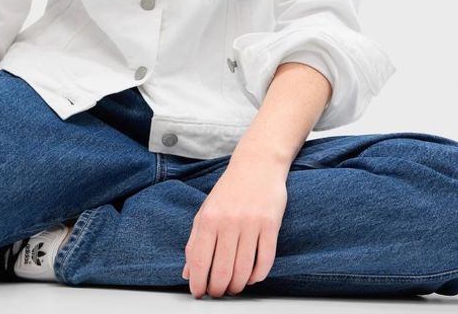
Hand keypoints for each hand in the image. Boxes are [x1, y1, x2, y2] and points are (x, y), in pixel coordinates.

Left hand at [182, 160, 287, 297]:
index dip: (198, 283)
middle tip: (218, 292)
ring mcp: (251, 223)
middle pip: (222, 270)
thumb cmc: (230, 189)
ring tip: (234, 287)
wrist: (257, 164)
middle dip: (218, 289)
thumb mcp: (206, 210)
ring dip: (237, 285)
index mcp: (208, 217)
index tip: (199, 293)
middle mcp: (228, 221)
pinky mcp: (271, 225)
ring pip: (243, 270)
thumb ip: (195, 241)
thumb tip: (187, 272)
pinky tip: (252, 277)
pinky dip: (258, 276)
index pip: (199, 260)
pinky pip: (265, 260)